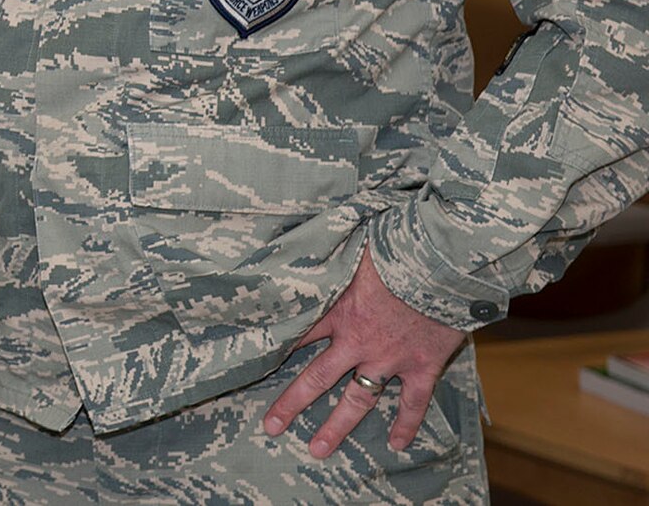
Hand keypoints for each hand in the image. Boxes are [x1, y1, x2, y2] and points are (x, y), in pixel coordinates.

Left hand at [263, 247, 464, 456]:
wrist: (441, 262)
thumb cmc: (396, 247)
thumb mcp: (353, 247)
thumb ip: (330, 256)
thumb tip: (306, 243)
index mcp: (337, 310)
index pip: (297, 334)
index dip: (274, 348)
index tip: (252, 364)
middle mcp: (357, 341)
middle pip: (317, 378)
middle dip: (292, 403)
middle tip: (272, 427)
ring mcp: (390, 358)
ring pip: (358, 398)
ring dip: (338, 425)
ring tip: (318, 449)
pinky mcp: (423, 366)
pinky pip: (412, 402)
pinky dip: (406, 424)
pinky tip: (399, 444)